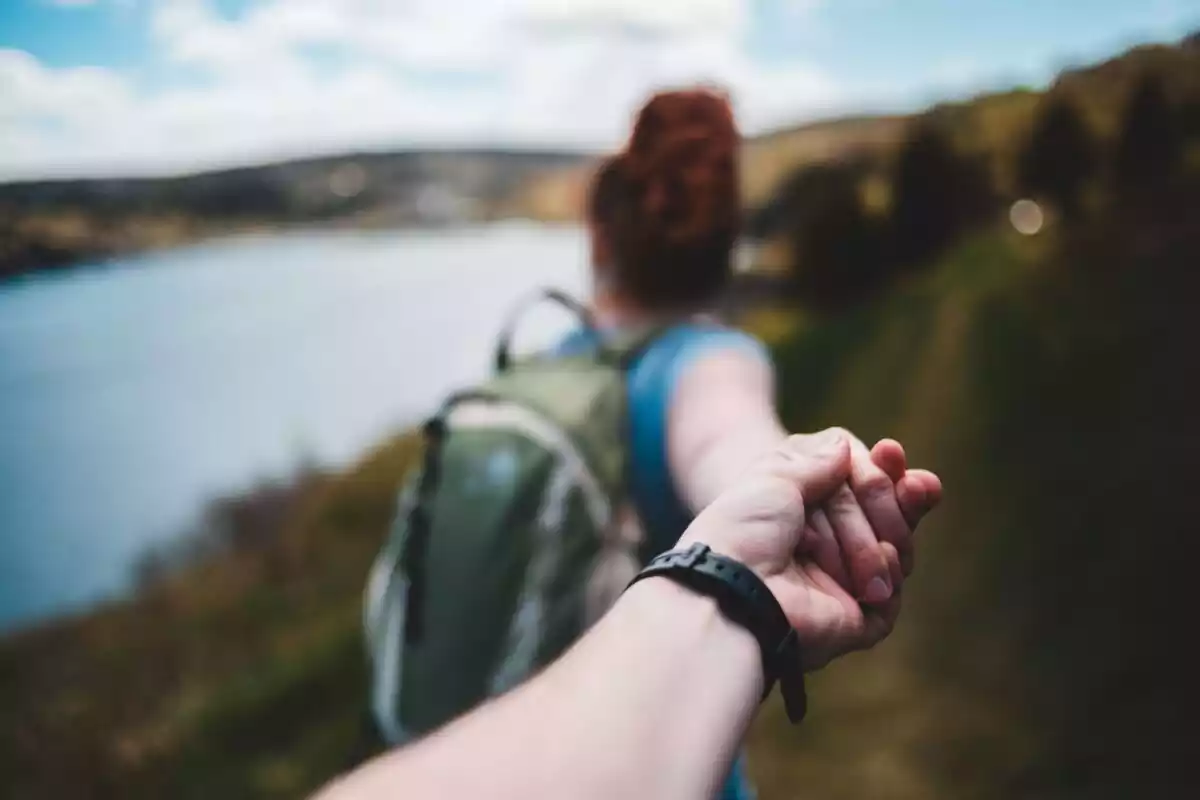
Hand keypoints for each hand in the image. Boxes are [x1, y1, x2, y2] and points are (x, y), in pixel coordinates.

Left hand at [677, 430, 940, 670]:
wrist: (736, 583)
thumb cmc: (745, 527)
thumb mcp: (777, 475)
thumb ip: (817, 461)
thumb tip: (845, 444)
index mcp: (800, 515)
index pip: (856, 488)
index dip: (881, 471)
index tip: (890, 452)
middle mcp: (820, 549)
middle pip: (883, 518)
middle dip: (895, 499)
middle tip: (912, 486)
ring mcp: (838, 585)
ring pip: (893, 552)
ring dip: (892, 532)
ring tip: (885, 532)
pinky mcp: (853, 620)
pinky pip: (892, 595)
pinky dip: (891, 566)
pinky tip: (885, 553)